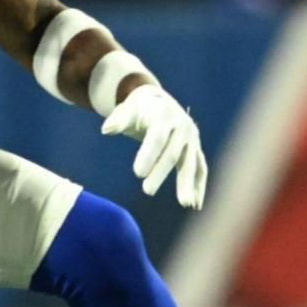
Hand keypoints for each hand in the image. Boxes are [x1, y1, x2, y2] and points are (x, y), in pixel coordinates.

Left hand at [101, 84, 206, 208]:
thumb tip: (106, 129)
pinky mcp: (195, 149)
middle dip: (160, 172)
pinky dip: (199, 186)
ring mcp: (192, 138)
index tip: (137, 173)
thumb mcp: (127, 109)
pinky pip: (200, 168)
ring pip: (191, 162)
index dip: (148, 155)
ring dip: (189, 183)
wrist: (160, 101)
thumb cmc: (139, 109)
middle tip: (147, 191)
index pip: (157, 137)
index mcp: (164, 115)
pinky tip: (196, 205)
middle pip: (173, 152)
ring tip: (185, 204)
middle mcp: (182, 126)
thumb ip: (118, 120)